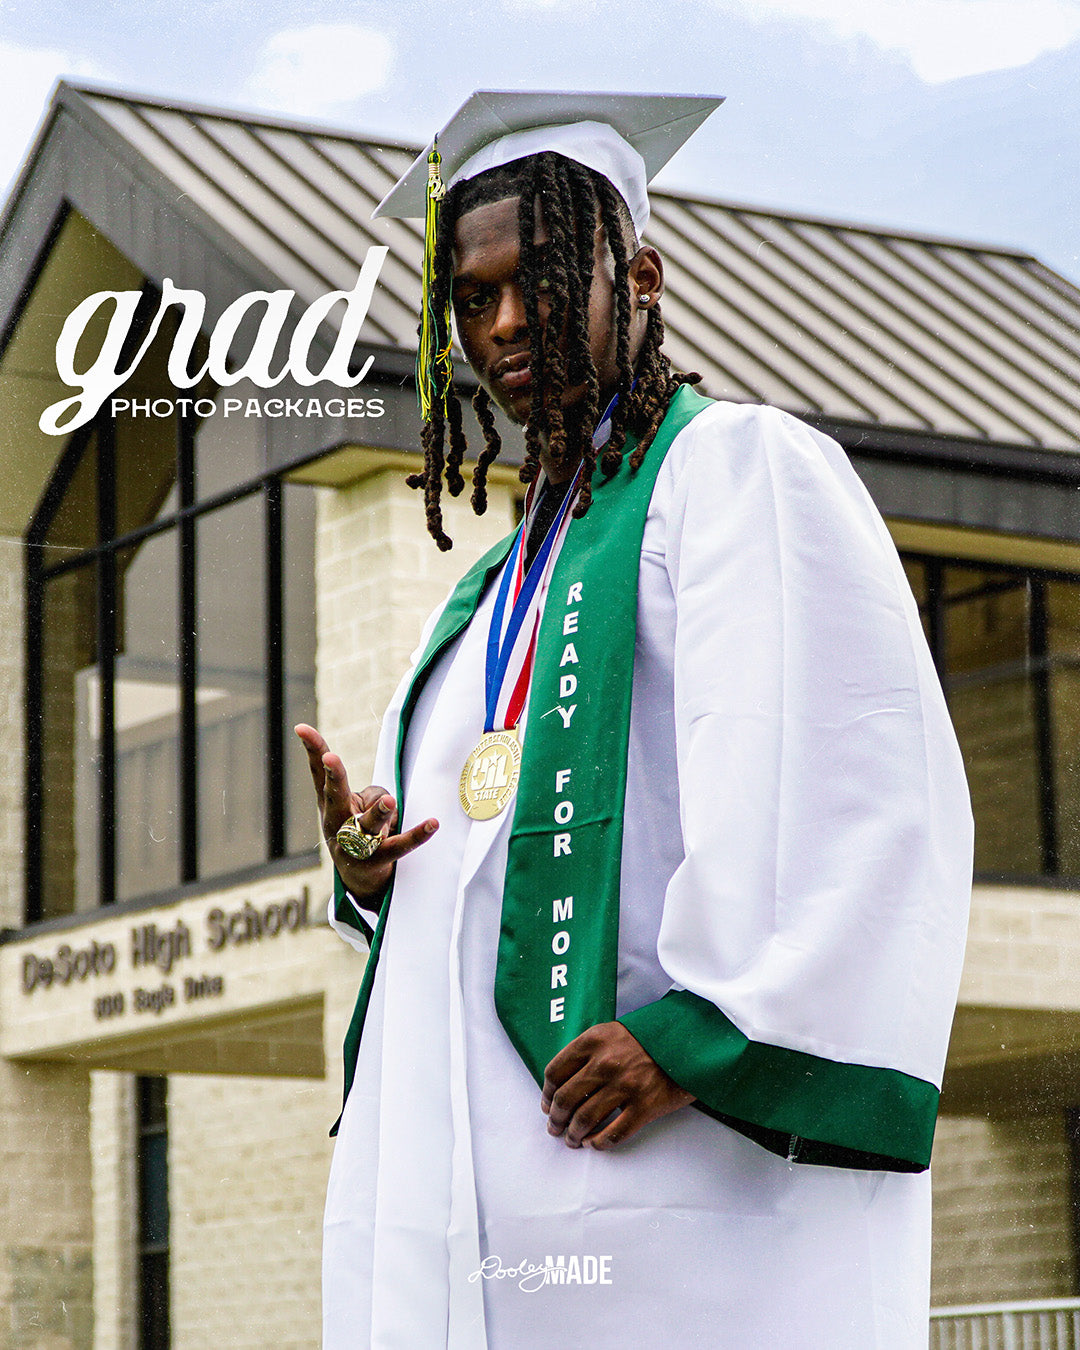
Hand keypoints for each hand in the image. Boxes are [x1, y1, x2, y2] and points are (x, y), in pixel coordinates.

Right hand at [294, 723, 437, 909]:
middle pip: (335, 797)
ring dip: (378, 812)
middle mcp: (336, 823)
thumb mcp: (353, 807)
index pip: (318, 772)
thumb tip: (384, 800)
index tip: (302, 728)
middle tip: (332, 759)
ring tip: (388, 802)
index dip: (312, 749)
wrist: (357, 878)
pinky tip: (432, 823)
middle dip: (334, 778)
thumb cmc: (354, 830)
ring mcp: (355, 844)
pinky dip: (417, 835)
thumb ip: (368, 792)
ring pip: (367, 824)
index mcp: (329, 804)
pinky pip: (400, 845)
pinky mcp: (378, 860)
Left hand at [541, 1022, 694, 1149]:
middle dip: (556, 1119)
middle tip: (555, 1127)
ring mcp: (626, 1086)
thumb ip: (588, 1051)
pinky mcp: (645, 1106)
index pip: (555, 1071)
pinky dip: (599, 1143)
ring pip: (585, 1119)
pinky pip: (613, 1133)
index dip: (546, 1093)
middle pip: (565, 1099)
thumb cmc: (649, 1039)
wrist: (690, 1043)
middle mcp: (606, 1063)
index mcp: (594, 1041)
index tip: (547, 1103)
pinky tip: (594, 1143)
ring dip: (574, 1134)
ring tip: (572, 1139)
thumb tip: (564, 1082)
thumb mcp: (613, 1032)